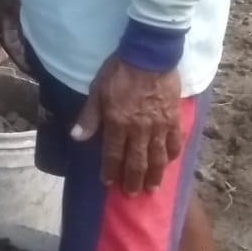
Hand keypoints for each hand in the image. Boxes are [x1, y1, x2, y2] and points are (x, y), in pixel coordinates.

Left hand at [72, 56, 183, 195]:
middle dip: (133, 180)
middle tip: (132, 195)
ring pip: (157, 157)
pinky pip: (174, 141)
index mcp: (117, 123)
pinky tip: (170, 162)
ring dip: (154, 175)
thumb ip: (89, 116)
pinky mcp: (173, 118)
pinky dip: (172, 154)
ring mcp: (159, 126)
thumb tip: (77, 137)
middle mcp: (139, 130)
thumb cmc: (119, 71)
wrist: (149, 55)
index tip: (108, 183)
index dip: (110, 170)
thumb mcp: (97, 90)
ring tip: (152, 189)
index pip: (112, 154)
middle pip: (136, 162)